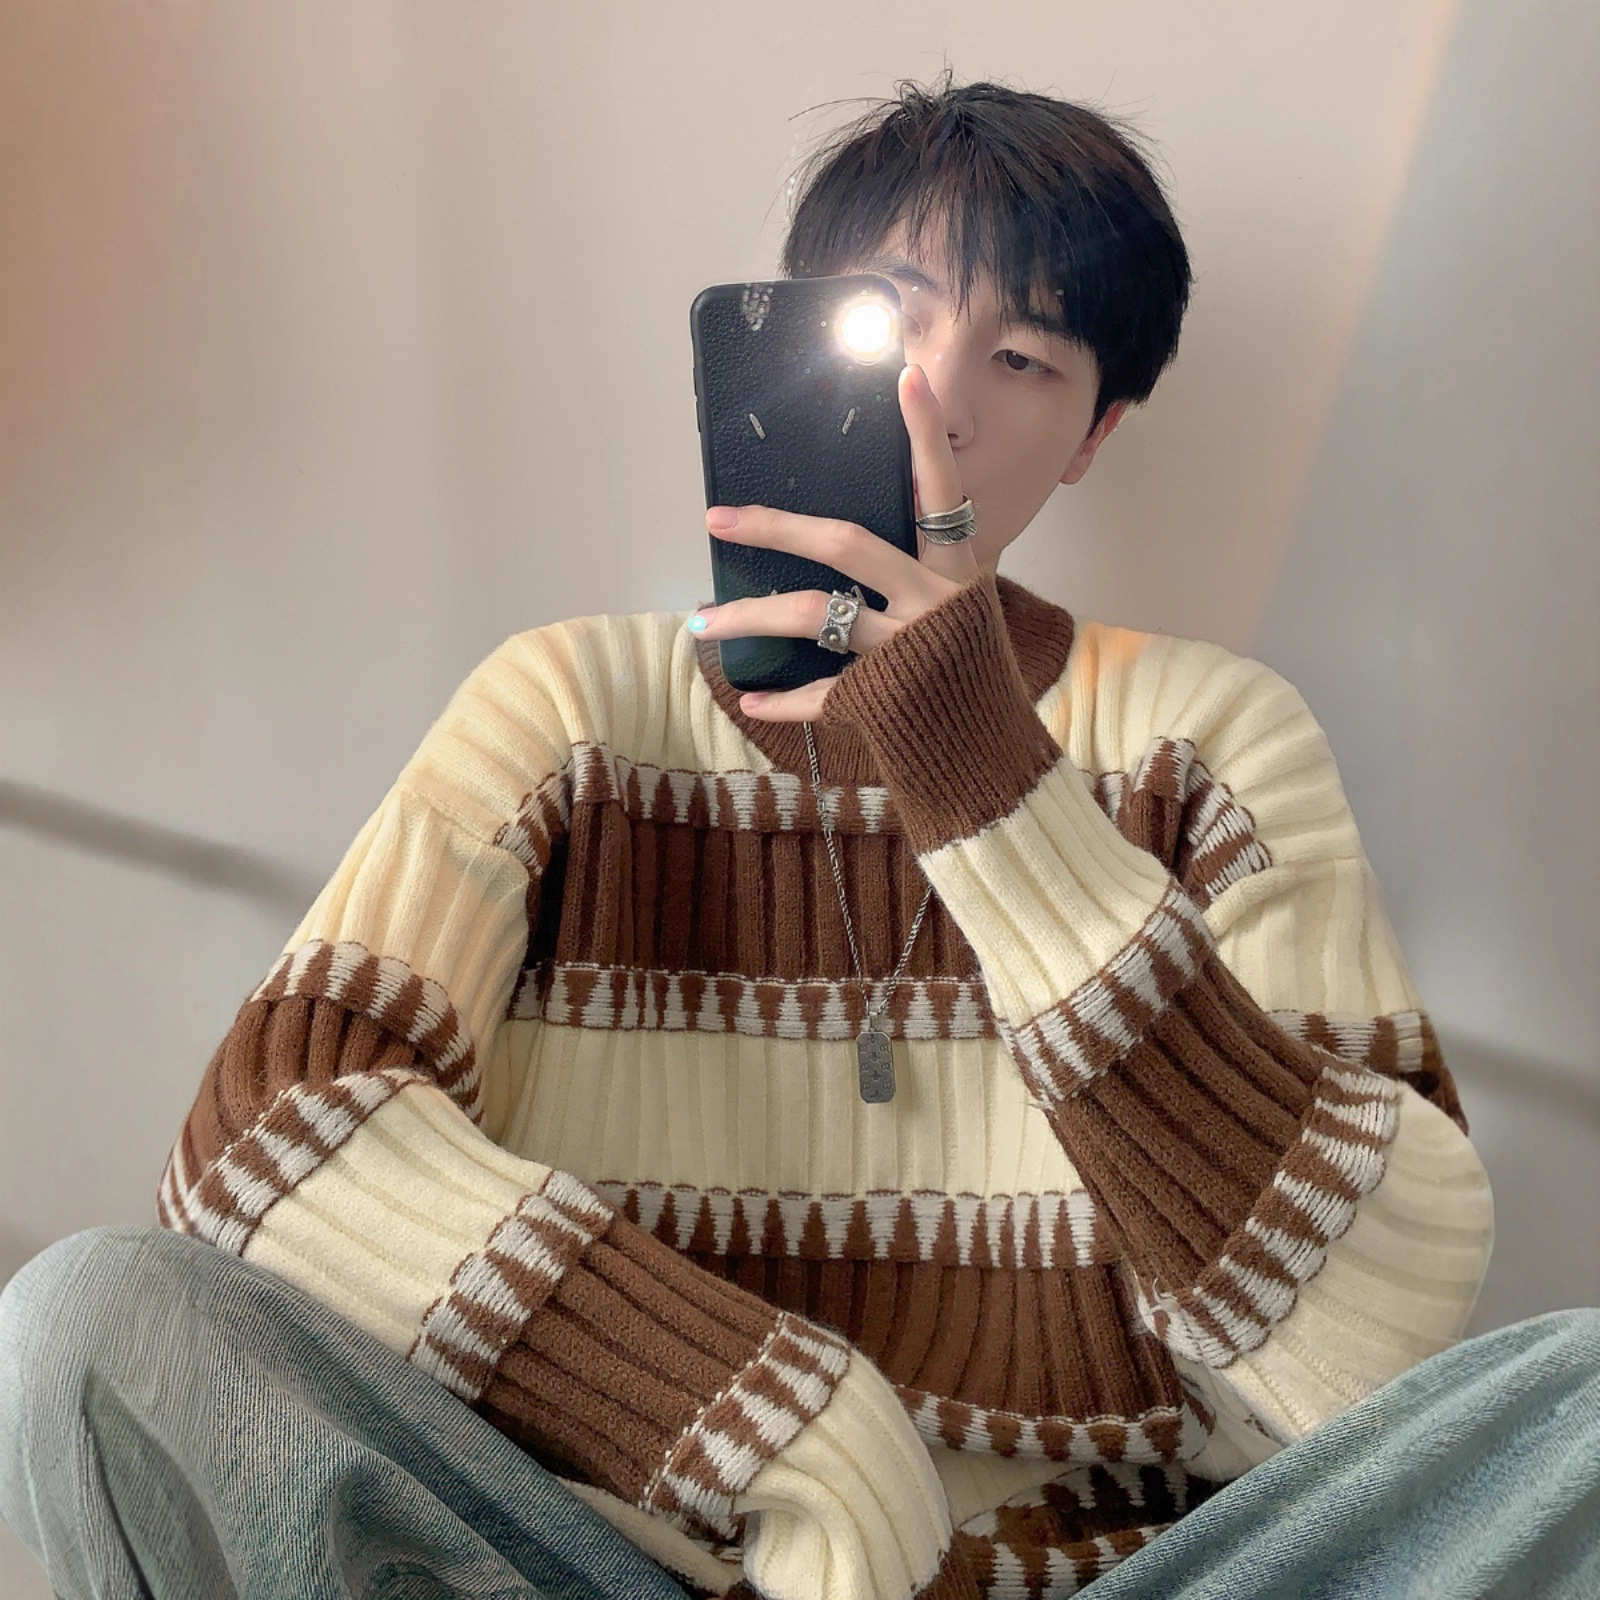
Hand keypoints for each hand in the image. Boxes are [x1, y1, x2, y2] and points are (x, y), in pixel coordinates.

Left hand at [689, 362, 981, 721]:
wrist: (993, 756)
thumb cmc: (971, 678)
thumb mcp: (965, 613)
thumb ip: (926, 572)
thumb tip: (861, 538)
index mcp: (956, 571)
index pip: (941, 489)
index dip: (926, 434)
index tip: (907, 375)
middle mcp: (932, 601)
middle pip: (846, 544)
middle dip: (776, 526)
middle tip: (718, 517)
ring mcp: (904, 650)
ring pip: (813, 614)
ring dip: (748, 614)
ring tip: (701, 621)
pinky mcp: (882, 699)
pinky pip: (819, 693)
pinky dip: (781, 699)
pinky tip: (750, 698)